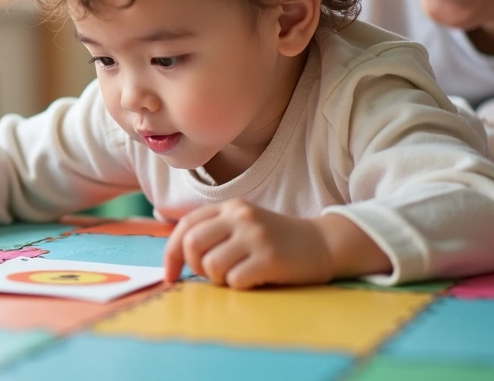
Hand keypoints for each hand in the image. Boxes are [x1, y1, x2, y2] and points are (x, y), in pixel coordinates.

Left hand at [163, 200, 334, 288]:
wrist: (323, 243)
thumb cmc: (276, 240)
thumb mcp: (244, 224)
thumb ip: (214, 230)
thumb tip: (177, 255)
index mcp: (230, 207)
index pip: (186, 225)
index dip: (171, 252)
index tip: (170, 274)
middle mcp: (241, 216)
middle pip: (193, 244)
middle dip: (194, 266)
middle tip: (210, 275)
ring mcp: (256, 236)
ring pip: (211, 265)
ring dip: (218, 279)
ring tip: (237, 275)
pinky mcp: (270, 258)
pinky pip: (235, 280)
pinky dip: (239, 286)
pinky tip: (255, 279)